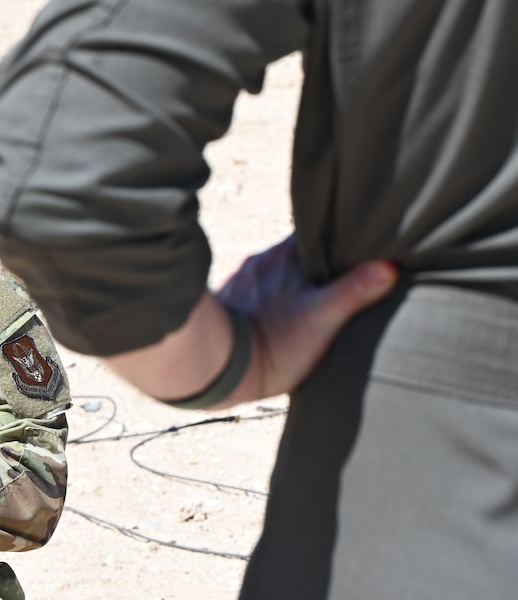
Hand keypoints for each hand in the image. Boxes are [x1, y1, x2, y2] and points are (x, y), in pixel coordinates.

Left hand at [219, 238, 397, 400]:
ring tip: (312, 298)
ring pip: (277, 273)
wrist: (210, 367)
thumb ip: (354, 291)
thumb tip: (388, 266)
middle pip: (299, 253)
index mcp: (285, 255)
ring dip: (293, 282)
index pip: (320, 232)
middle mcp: (261, 262)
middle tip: (342, 276)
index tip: (360, 245)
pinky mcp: (229, 303)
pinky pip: (257, 293)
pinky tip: (280, 314)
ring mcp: (242, 281)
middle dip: (319, 263)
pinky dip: (271, 299)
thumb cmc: (271, 343)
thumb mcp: (321, 318)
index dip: (343, 238)